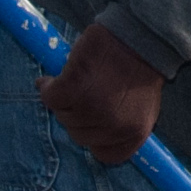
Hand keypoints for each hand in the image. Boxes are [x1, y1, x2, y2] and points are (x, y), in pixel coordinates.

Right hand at [42, 23, 165, 165]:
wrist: (139, 35)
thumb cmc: (140, 67)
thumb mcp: (142, 107)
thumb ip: (121, 125)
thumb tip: (93, 130)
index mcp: (134, 134)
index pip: (105, 155)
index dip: (93, 138)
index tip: (90, 123)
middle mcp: (113, 127)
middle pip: (78, 135)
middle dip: (77, 116)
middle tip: (81, 94)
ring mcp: (92, 109)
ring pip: (63, 116)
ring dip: (63, 100)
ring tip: (71, 82)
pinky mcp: (74, 88)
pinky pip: (51, 97)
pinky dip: (48, 87)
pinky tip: (52, 79)